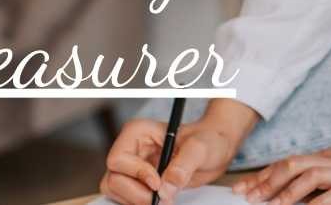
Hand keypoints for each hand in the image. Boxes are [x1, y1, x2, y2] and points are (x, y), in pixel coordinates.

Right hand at [100, 99, 258, 204]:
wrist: (216, 149)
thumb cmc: (208, 139)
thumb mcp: (200, 148)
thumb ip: (184, 165)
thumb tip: (166, 187)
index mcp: (138, 132)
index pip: (119, 158)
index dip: (136, 174)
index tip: (157, 183)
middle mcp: (131, 149)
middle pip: (114, 179)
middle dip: (137, 193)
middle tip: (162, 199)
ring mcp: (132, 167)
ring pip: (114, 190)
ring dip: (136, 201)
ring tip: (164, 199)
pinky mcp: (137, 182)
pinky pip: (124, 198)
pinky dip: (138, 203)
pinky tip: (159, 200)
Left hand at [231, 142, 330, 204]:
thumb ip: (328, 183)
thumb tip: (304, 199)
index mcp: (330, 158)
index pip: (290, 162)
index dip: (264, 175)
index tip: (245, 188)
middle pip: (291, 164)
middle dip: (266, 181)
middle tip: (248, 197)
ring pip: (307, 175)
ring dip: (284, 192)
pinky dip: (315, 204)